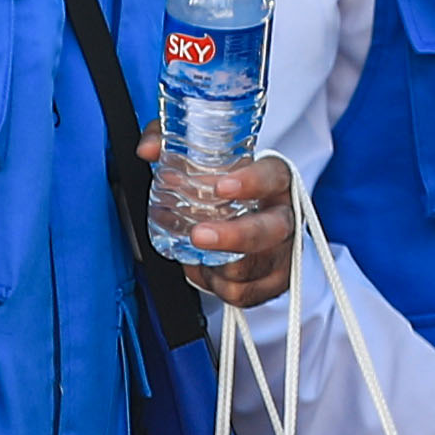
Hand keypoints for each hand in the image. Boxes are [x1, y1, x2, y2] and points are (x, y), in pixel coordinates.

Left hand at [147, 135, 298, 310]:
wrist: (251, 214)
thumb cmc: (227, 182)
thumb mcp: (200, 154)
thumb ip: (172, 141)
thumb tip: (149, 150)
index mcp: (275, 179)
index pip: (271, 176)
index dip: (251, 182)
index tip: (220, 187)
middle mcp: (285, 215)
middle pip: (272, 230)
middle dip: (234, 236)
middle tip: (198, 235)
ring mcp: (284, 250)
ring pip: (254, 267)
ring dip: (219, 266)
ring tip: (196, 252)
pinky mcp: (277, 280)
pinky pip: (246, 294)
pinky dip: (219, 286)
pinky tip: (208, 270)